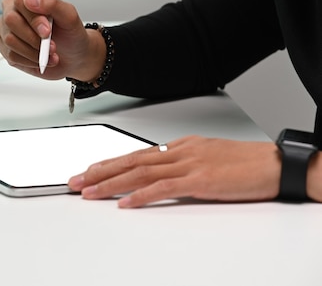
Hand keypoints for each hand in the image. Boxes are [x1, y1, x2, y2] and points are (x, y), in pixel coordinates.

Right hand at [0, 0, 103, 81]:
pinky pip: (12, 55)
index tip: (47, 31)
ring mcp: (7, 29)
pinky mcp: (6, 47)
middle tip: (51, 45)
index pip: (20, 0)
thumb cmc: (70, 33)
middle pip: (10, 20)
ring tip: (49, 53)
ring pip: (10, 40)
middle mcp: (13, 9)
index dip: (33, 18)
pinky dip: (30, 61)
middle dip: (33, 37)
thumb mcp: (69, 16)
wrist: (72, 56)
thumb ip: (52, 3)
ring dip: (33, 52)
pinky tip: (41, 59)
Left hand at [67, 136, 281, 207]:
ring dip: (110, 183)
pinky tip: (124, 203)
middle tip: (75, 181)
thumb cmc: (244, 162)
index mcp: (179, 146)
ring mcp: (187, 164)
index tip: (89, 171)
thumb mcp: (206, 158)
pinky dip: (140, 196)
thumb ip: (181, 164)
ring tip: (88, 192)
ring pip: (139, 172)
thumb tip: (159, 173)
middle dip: (98, 172)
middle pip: (129, 161)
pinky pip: (163, 188)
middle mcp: (178, 151)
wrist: (274, 163)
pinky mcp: (199, 180)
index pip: (135, 154)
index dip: (109, 163)